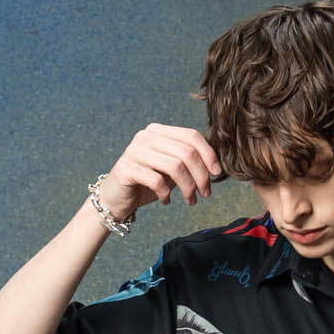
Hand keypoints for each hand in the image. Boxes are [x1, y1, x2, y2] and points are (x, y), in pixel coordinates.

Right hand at [98, 122, 223, 218]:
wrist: (116, 198)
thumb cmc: (147, 183)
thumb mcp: (171, 171)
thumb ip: (188, 163)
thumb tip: (216, 166)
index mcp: (159, 131)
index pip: (191, 135)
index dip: (209, 154)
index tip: (217, 174)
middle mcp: (146, 137)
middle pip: (186, 152)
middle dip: (201, 176)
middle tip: (205, 194)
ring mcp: (135, 151)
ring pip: (175, 167)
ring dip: (188, 188)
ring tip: (190, 201)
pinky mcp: (127, 168)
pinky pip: (157, 181)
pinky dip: (166, 194)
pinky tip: (166, 201)